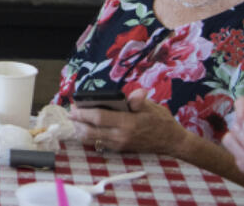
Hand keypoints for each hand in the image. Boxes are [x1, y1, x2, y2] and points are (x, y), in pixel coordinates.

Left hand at [68, 88, 185, 154]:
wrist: (172, 142)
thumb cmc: (161, 121)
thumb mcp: (152, 107)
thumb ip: (139, 100)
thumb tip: (137, 93)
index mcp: (127, 124)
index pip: (99, 118)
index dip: (84, 113)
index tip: (74, 107)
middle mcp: (121, 137)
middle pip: (91, 132)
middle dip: (78, 123)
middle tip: (71, 114)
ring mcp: (119, 145)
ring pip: (93, 140)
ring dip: (81, 131)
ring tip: (76, 121)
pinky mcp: (120, 150)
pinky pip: (99, 144)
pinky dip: (90, 137)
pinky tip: (87, 128)